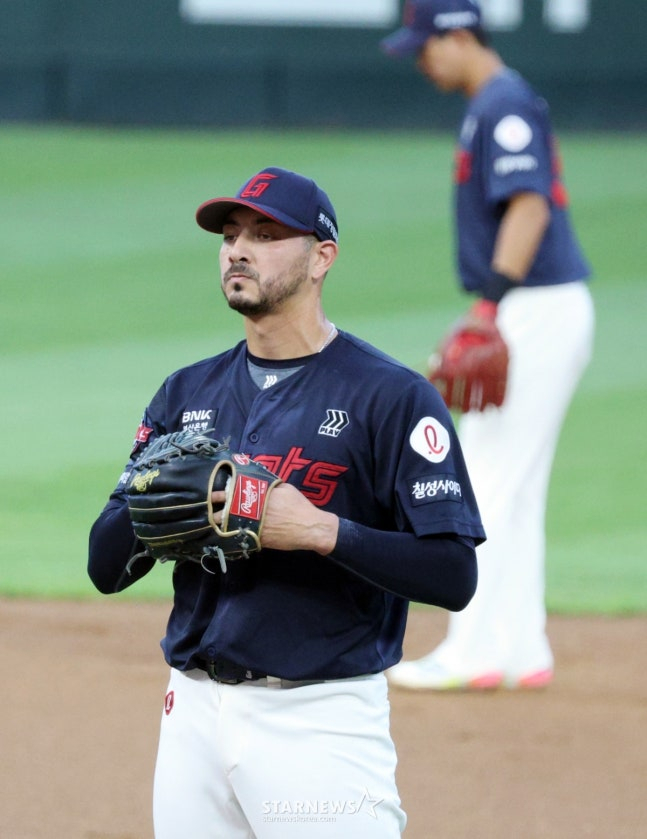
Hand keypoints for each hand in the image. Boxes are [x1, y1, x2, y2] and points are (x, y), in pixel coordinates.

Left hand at [212, 483, 338, 554]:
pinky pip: (241, 536)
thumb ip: (269, 485)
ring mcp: (255, 525)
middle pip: (228, 510)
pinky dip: (233, 535)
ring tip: (213, 523)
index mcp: (260, 495)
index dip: (222, 495)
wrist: (310, 527)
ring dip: (221, 524)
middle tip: (208, 509)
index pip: (234, 493)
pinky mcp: (258, 539)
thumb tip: (259, 482)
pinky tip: (225, 535)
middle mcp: (255, 510)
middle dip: (217, 510)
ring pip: (231, 525)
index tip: (213, 495)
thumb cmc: (299, 506)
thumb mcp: (285, 488)